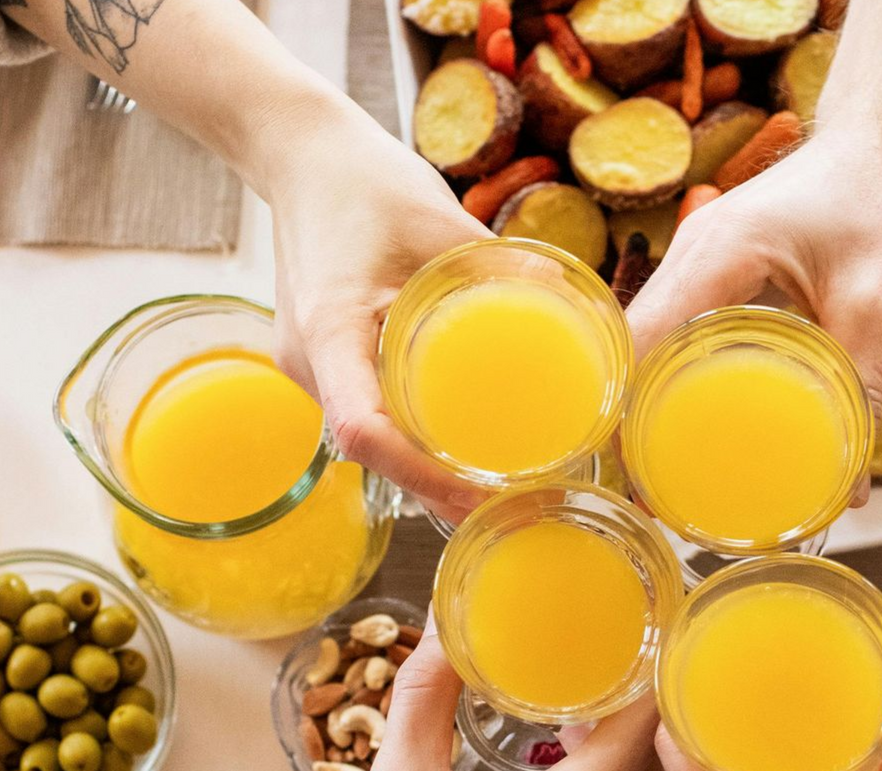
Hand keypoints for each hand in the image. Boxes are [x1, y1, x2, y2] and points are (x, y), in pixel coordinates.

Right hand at [256, 103, 492, 519]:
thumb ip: (503, 264)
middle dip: (437, 489)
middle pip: (372, 452)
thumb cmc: (366, 181)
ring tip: (499, 488)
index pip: (362, 429)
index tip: (482, 492)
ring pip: (370, 441)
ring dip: (426, 472)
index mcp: (328, 330)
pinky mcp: (324, 363)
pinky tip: (462, 449)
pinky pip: (368, 414)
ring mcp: (310, 368)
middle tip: (514, 502)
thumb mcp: (442, 219)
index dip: (421, 473)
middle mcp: (309, 363)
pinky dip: (411, 441)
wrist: (303, 157)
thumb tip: (578, 302)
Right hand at [325, 632, 662, 770]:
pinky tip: (579, 726)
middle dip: (656, 687)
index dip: (659, 666)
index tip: (656, 612)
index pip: (648, 727)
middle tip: (639, 623)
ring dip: (637, 727)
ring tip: (612, 661)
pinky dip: (616, 763)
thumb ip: (422, 700)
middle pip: (660, 752)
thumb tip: (445, 625)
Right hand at [625, 128, 881, 504]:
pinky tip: (694, 422)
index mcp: (717, 253)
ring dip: (649, 401)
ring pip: (649, 342)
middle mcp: (691, 253)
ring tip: (667, 470)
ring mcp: (695, 259)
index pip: (639, 341)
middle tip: (654, 492)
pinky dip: (675, 377)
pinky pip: (675, 331)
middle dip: (632, 420)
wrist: (880, 146)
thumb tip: (850, 486)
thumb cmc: (880, 203)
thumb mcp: (880, 299)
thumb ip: (861, 388)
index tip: (637, 473)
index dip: (625, 410)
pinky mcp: (710, 270)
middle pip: (632, 349)